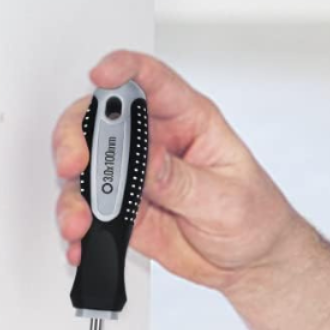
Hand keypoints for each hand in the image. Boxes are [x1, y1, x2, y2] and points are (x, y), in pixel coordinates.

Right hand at [52, 51, 304, 293]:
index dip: (124, 68)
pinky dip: (77, 223)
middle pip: (100, 119)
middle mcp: (155, 141)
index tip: (101, 74)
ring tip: (81, 220)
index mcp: (190, 121)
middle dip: (77, 137)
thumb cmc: (255, 217)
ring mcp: (134, 174)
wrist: (251, 260)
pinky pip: (86, 209)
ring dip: (74, 192)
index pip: (153, 81)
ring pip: (85, 167)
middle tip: (77, 165)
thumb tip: (147, 159)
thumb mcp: (227, 199)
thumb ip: (183, 180)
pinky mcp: (121, 207)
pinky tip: (81, 238)